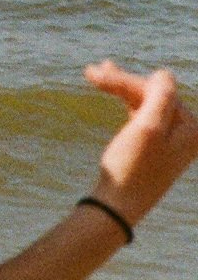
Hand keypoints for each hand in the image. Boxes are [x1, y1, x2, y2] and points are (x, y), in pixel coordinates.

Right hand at [84, 63, 197, 227]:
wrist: (116, 208)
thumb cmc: (131, 168)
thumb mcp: (148, 128)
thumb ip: (161, 97)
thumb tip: (164, 74)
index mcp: (191, 128)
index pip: (158, 89)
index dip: (126, 81)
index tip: (95, 75)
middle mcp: (186, 134)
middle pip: (153, 95)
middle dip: (122, 82)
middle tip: (91, 72)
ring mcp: (171, 142)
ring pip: (145, 103)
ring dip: (120, 88)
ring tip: (95, 74)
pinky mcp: (155, 149)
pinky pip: (142, 116)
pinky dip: (125, 103)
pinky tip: (112, 91)